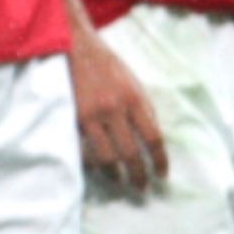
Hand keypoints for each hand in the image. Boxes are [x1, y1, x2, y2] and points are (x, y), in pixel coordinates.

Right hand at [70, 26, 167, 193]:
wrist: (72, 45)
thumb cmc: (105, 64)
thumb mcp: (133, 82)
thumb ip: (142, 109)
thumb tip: (151, 139)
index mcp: (135, 99)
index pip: (153, 139)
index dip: (160, 161)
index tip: (162, 175)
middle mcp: (114, 109)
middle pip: (131, 154)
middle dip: (138, 175)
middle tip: (141, 188)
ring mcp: (90, 115)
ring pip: (105, 157)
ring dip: (114, 175)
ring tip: (119, 181)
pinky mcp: (71, 118)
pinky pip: (83, 149)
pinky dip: (90, 162)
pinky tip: (95, 168)